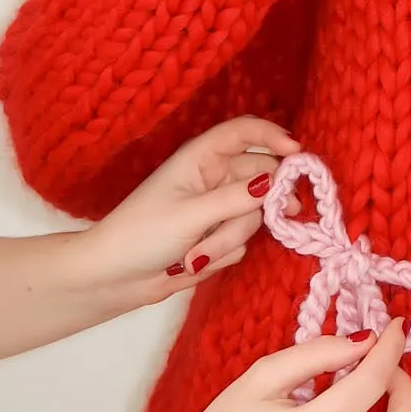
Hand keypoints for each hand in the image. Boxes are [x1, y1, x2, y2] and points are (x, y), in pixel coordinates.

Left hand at [80, 116, 298, 309]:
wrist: (113, 279)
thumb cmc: (142, 234)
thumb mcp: (190, 215)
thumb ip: (236, 200)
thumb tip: (275, 183)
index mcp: (200, 158)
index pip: (244, 132)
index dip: (272, 137)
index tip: (298, 155)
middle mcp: (212, 178)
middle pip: (260, 178)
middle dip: (264, 202)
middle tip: (284, 216)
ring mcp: (216, 209)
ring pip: (252, 215)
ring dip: (229, 239)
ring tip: (196, 255)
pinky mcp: (216, 237)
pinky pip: (241, 241)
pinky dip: (223, 253)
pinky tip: (195, 262)